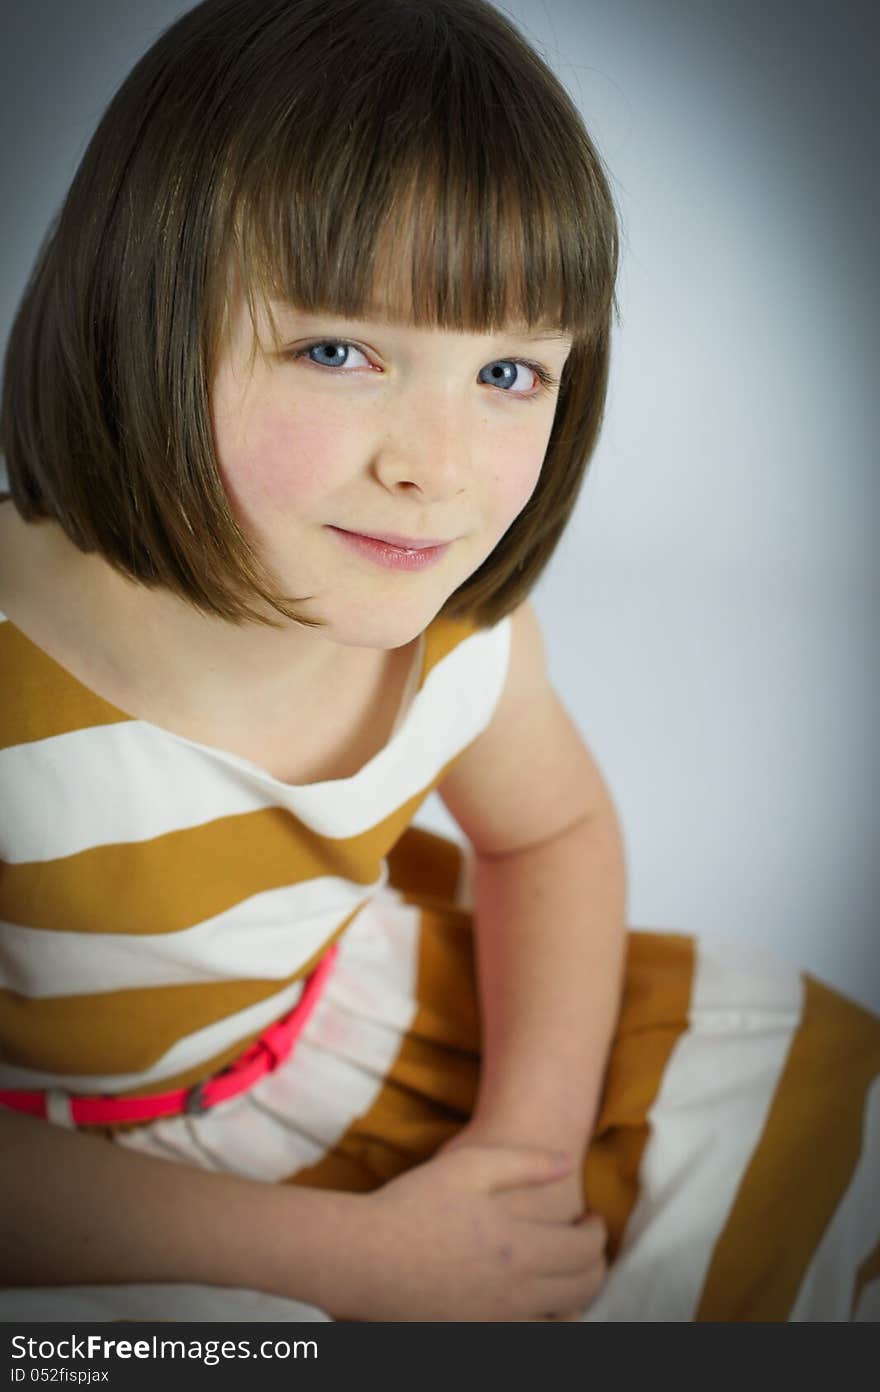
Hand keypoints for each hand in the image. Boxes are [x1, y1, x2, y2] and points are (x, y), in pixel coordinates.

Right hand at [320, 1144, 606, 1321]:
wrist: (361, 1258)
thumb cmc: (413, 1204)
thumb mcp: (469, 1165)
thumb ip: (526, 1162)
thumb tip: (570, 1162)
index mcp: (519, 1248)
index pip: (586, 1250)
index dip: (598, 1233)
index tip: (591, 1219)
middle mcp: (516, 1294)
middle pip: (584, 1289)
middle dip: (595, 1265)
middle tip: (585, 1244)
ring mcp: (496, 1323)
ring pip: (564, 1322)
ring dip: (576, 1297)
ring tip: (564, 1273)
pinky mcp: (476, 1337)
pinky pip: (531, 1338)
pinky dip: (546, 1322)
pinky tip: (534, 1300)